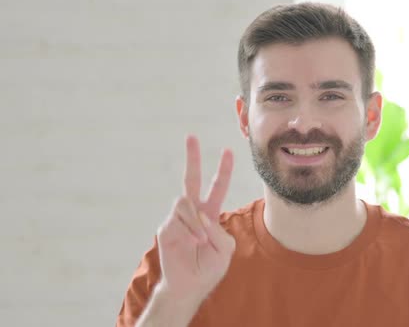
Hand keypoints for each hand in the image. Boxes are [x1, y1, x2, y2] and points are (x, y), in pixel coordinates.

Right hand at [156, 135, 234, 299]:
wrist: (188, 286)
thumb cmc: (208, 268)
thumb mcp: (225, 249)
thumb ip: (219, 230)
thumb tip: (202, 214)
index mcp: (210, 214)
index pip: (217, 187)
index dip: (223, 170)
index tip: (228, 151)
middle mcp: (193, 212)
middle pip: (191, 179)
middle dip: (192, 158)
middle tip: (191, 136)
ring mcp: (178, 218)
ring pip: (186, 202)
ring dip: (196, 221)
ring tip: (200, 241)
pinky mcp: (167, 227)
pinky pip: (178, 219)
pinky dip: (189, 230)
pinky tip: (193, 243)